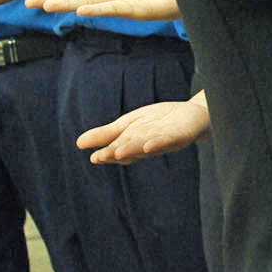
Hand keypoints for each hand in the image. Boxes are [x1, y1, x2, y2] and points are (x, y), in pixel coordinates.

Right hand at [76, 96, 209, 163]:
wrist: (193, 114)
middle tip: (102, 157)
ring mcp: (166, 142)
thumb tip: (77, 143)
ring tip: (120, 152)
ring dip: (134, 150)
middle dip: (117, 153)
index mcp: (135, 145)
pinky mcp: (181, 136)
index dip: (108, 154)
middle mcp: (149, 147)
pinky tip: (149, 144)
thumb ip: (106, 134)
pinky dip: (159, 143)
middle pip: (131, 150)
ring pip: (147, 147)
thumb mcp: (129, 125)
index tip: (94, 157)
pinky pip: (169, 140)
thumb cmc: (159, 122)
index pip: (119, 151)